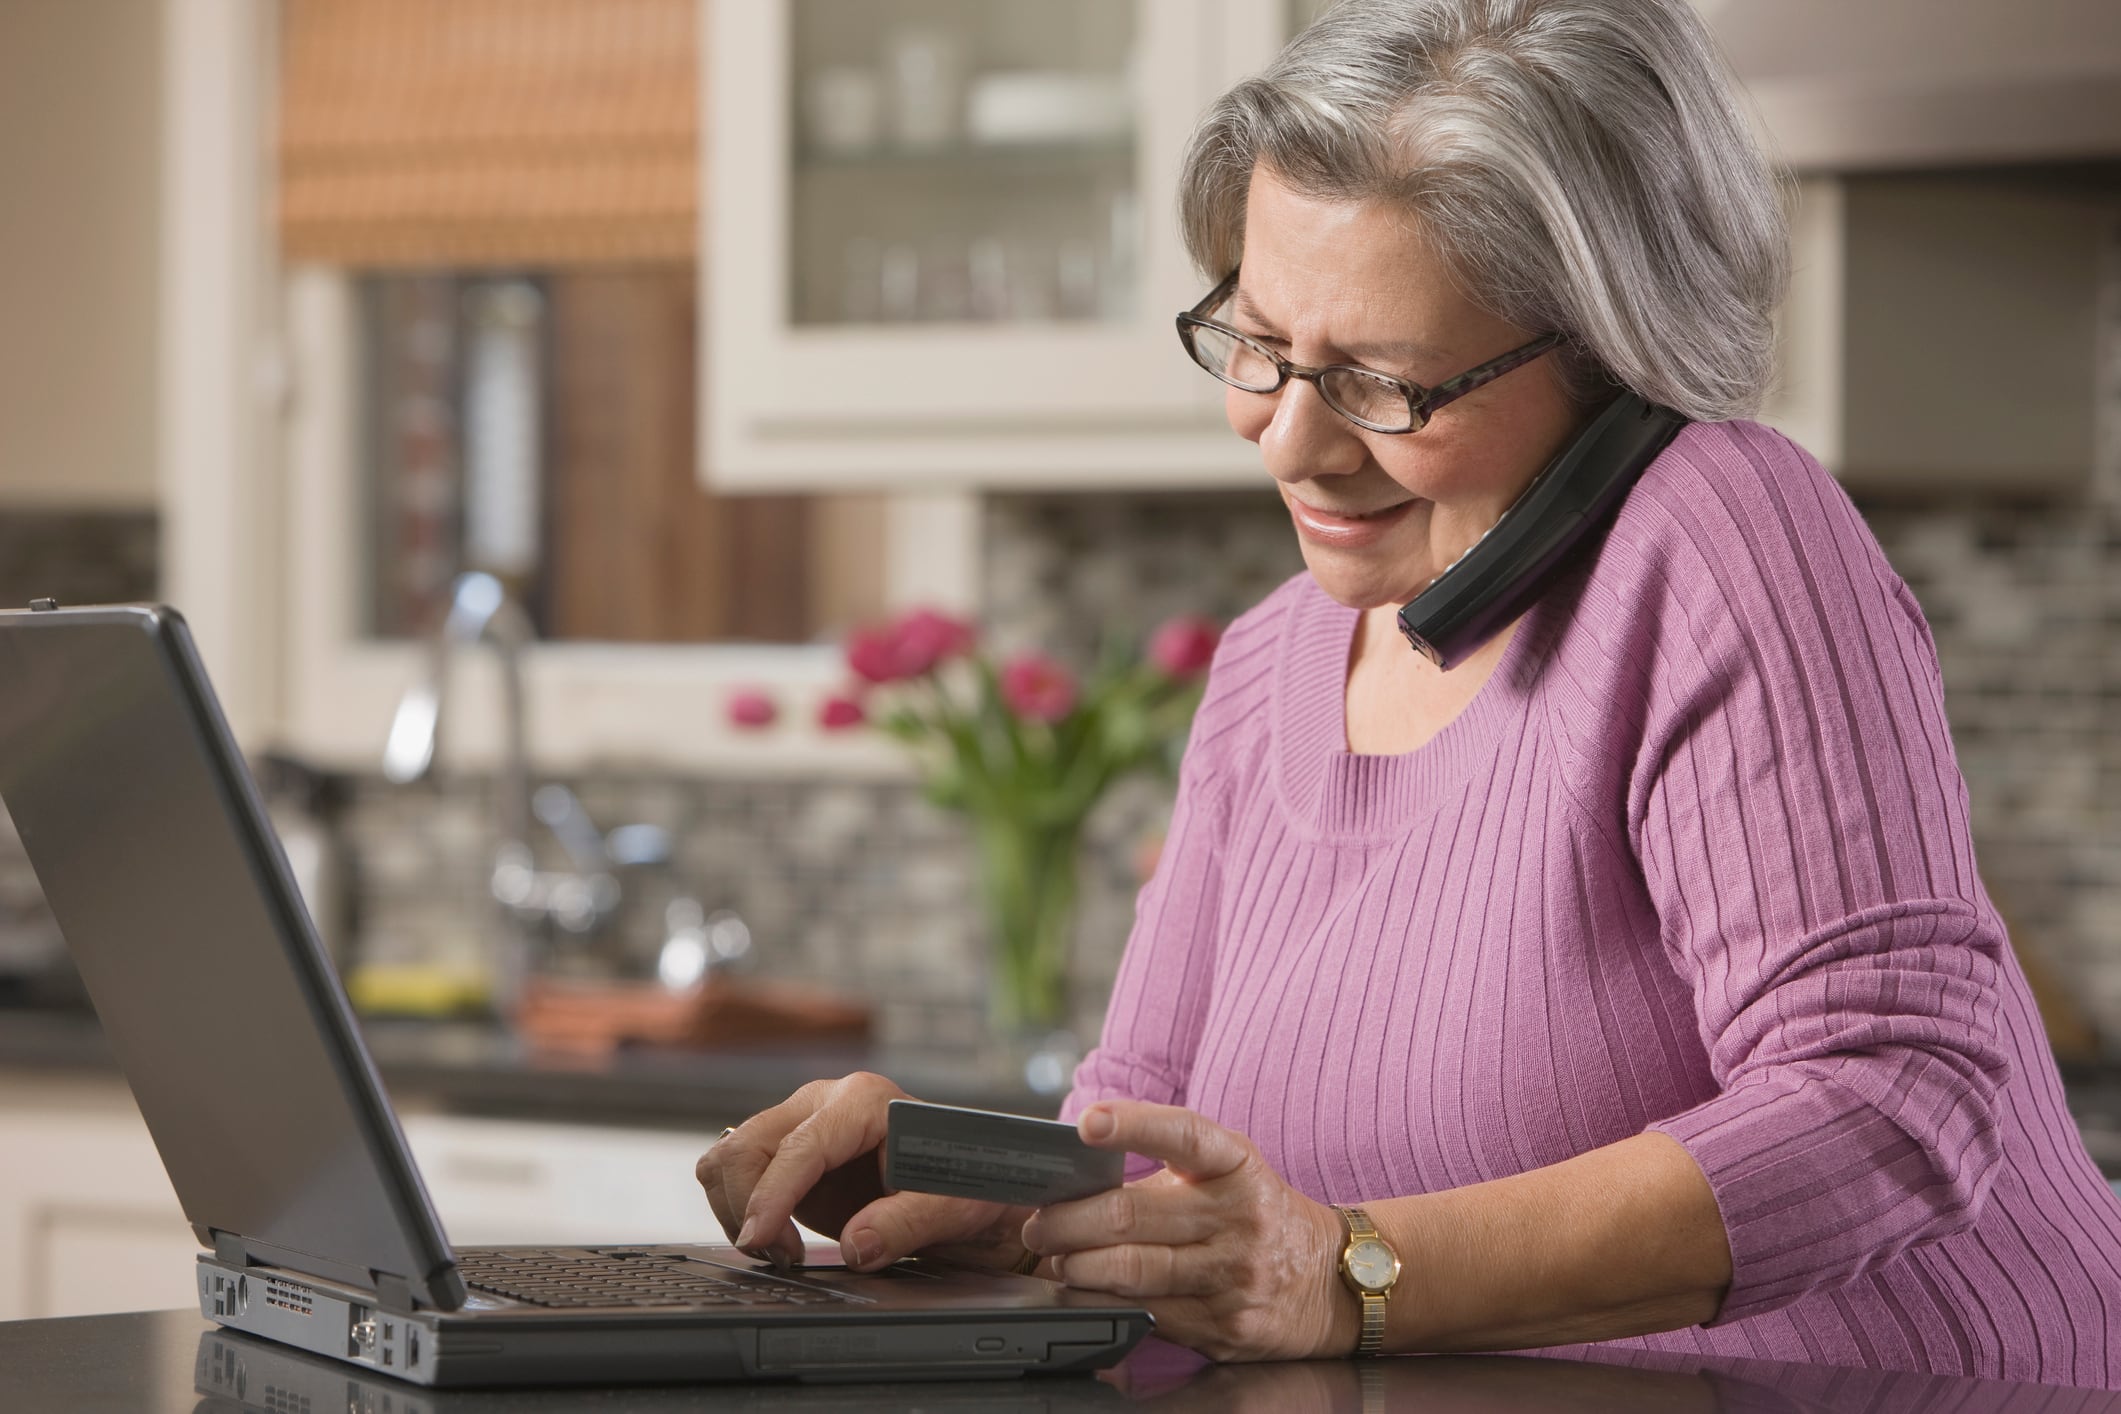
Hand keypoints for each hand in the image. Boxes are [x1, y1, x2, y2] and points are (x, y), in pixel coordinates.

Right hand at [695, 1071, 1031, 1272]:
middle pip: (746, 1144)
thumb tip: (855, 1245)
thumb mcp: (953, 1206)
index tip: (761, 1240)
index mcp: (865, 1101)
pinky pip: (735, 1174)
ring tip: (781, 1250)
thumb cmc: (967, 1183)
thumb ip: (906, 1224)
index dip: (771, 1196)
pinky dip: (740, 1209)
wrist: (970, 1184)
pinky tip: (777, 1238)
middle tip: (782, 1256)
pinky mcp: (788, 1154)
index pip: (798, 1146)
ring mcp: (801, 1125)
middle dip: (747, 1205)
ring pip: (728, 1156)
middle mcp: (824, 1103)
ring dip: (737, 1208)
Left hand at [1021, 1100, 1352, 1360]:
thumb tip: (1082, 1170)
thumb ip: (1167, 1165)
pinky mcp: (1226, 1326)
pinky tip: (1089, 1292)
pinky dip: (1105, 1303)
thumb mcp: (1230, 1170)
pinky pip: (1148, 1316)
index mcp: (1237, 1165)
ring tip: (1058, 1258)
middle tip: (1039, 1223)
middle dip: (1067, 1221)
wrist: (1331, 1280)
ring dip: (1077, 1266)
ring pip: (1131, 1272)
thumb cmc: (1261, 1214)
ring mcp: (1234, 1275)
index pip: (1183, 1135)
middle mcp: (1239, 1217)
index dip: (1134, 1125)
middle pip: (1130, 1216)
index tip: (1089, 1122)